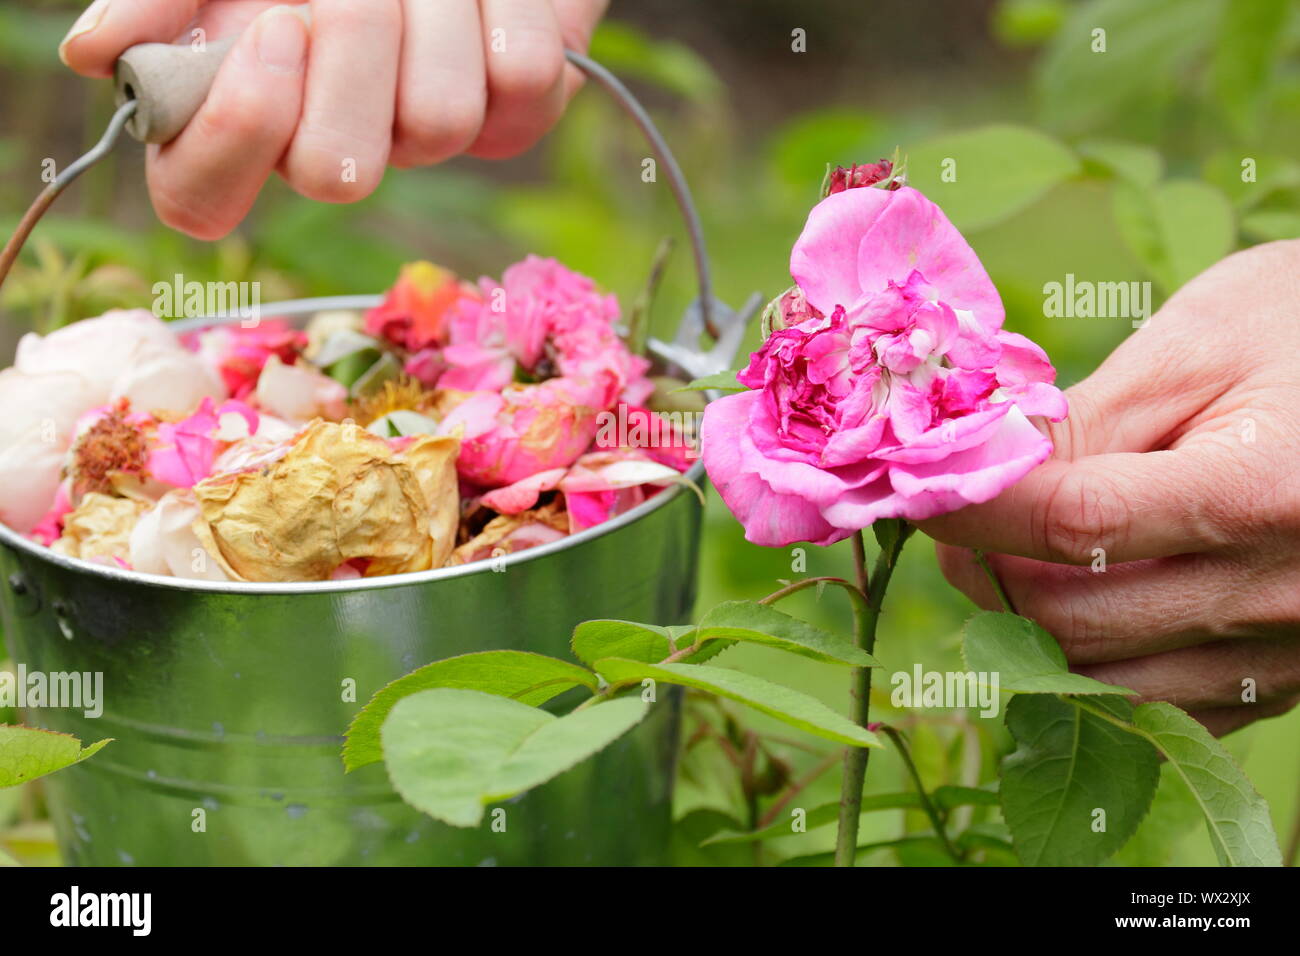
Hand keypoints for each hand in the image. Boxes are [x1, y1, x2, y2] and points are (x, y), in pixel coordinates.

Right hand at [59, 0, 606, 238]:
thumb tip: (95, 54)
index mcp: (250, 111)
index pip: (201, 199)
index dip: (236, 133)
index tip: (277, 30)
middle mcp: (336, 143)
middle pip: (334, 176)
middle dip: (353, 50)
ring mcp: (426, 139)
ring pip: (438, 125)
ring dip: (432, 16)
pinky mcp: (516, 116)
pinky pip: (520, 84)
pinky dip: (502, 10)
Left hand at [920, 239, 1299, 735]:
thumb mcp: (1204, 343)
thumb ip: (1090, 421)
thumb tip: (979, 472)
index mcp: (1266, 492)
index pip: (1076, 523)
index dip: (974, 509)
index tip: (909, 484)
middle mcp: (1283, 592)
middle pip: (1074, 618)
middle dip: (982, 570)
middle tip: (946, 520)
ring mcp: (1288, 652)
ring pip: (1099, 680)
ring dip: (1020, 625)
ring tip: (995, 558)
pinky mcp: (1283, 682)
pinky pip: (1153, 708)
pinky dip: (1084, 666)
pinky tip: (1064, 604)